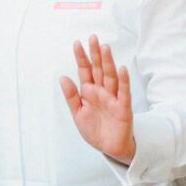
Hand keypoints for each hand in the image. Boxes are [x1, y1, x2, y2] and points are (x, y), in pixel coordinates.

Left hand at [59, 35, 134, 162]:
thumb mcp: (78, 113)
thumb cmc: (94, 130)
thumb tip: (62, 77)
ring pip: (111, 77)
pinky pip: (123, 93)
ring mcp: (113, 98)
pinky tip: (121, 69)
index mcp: (89, 91)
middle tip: (93, 38)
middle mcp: (102, 91)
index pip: (85, 70)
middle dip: (95, 54)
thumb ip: (71, 96)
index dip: (81, 58)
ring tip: (105, 48)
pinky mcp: (123, 108)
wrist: (109, 148)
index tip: (77, 43)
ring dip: (108, 63)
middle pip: (98, 69)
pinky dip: (123, 81)